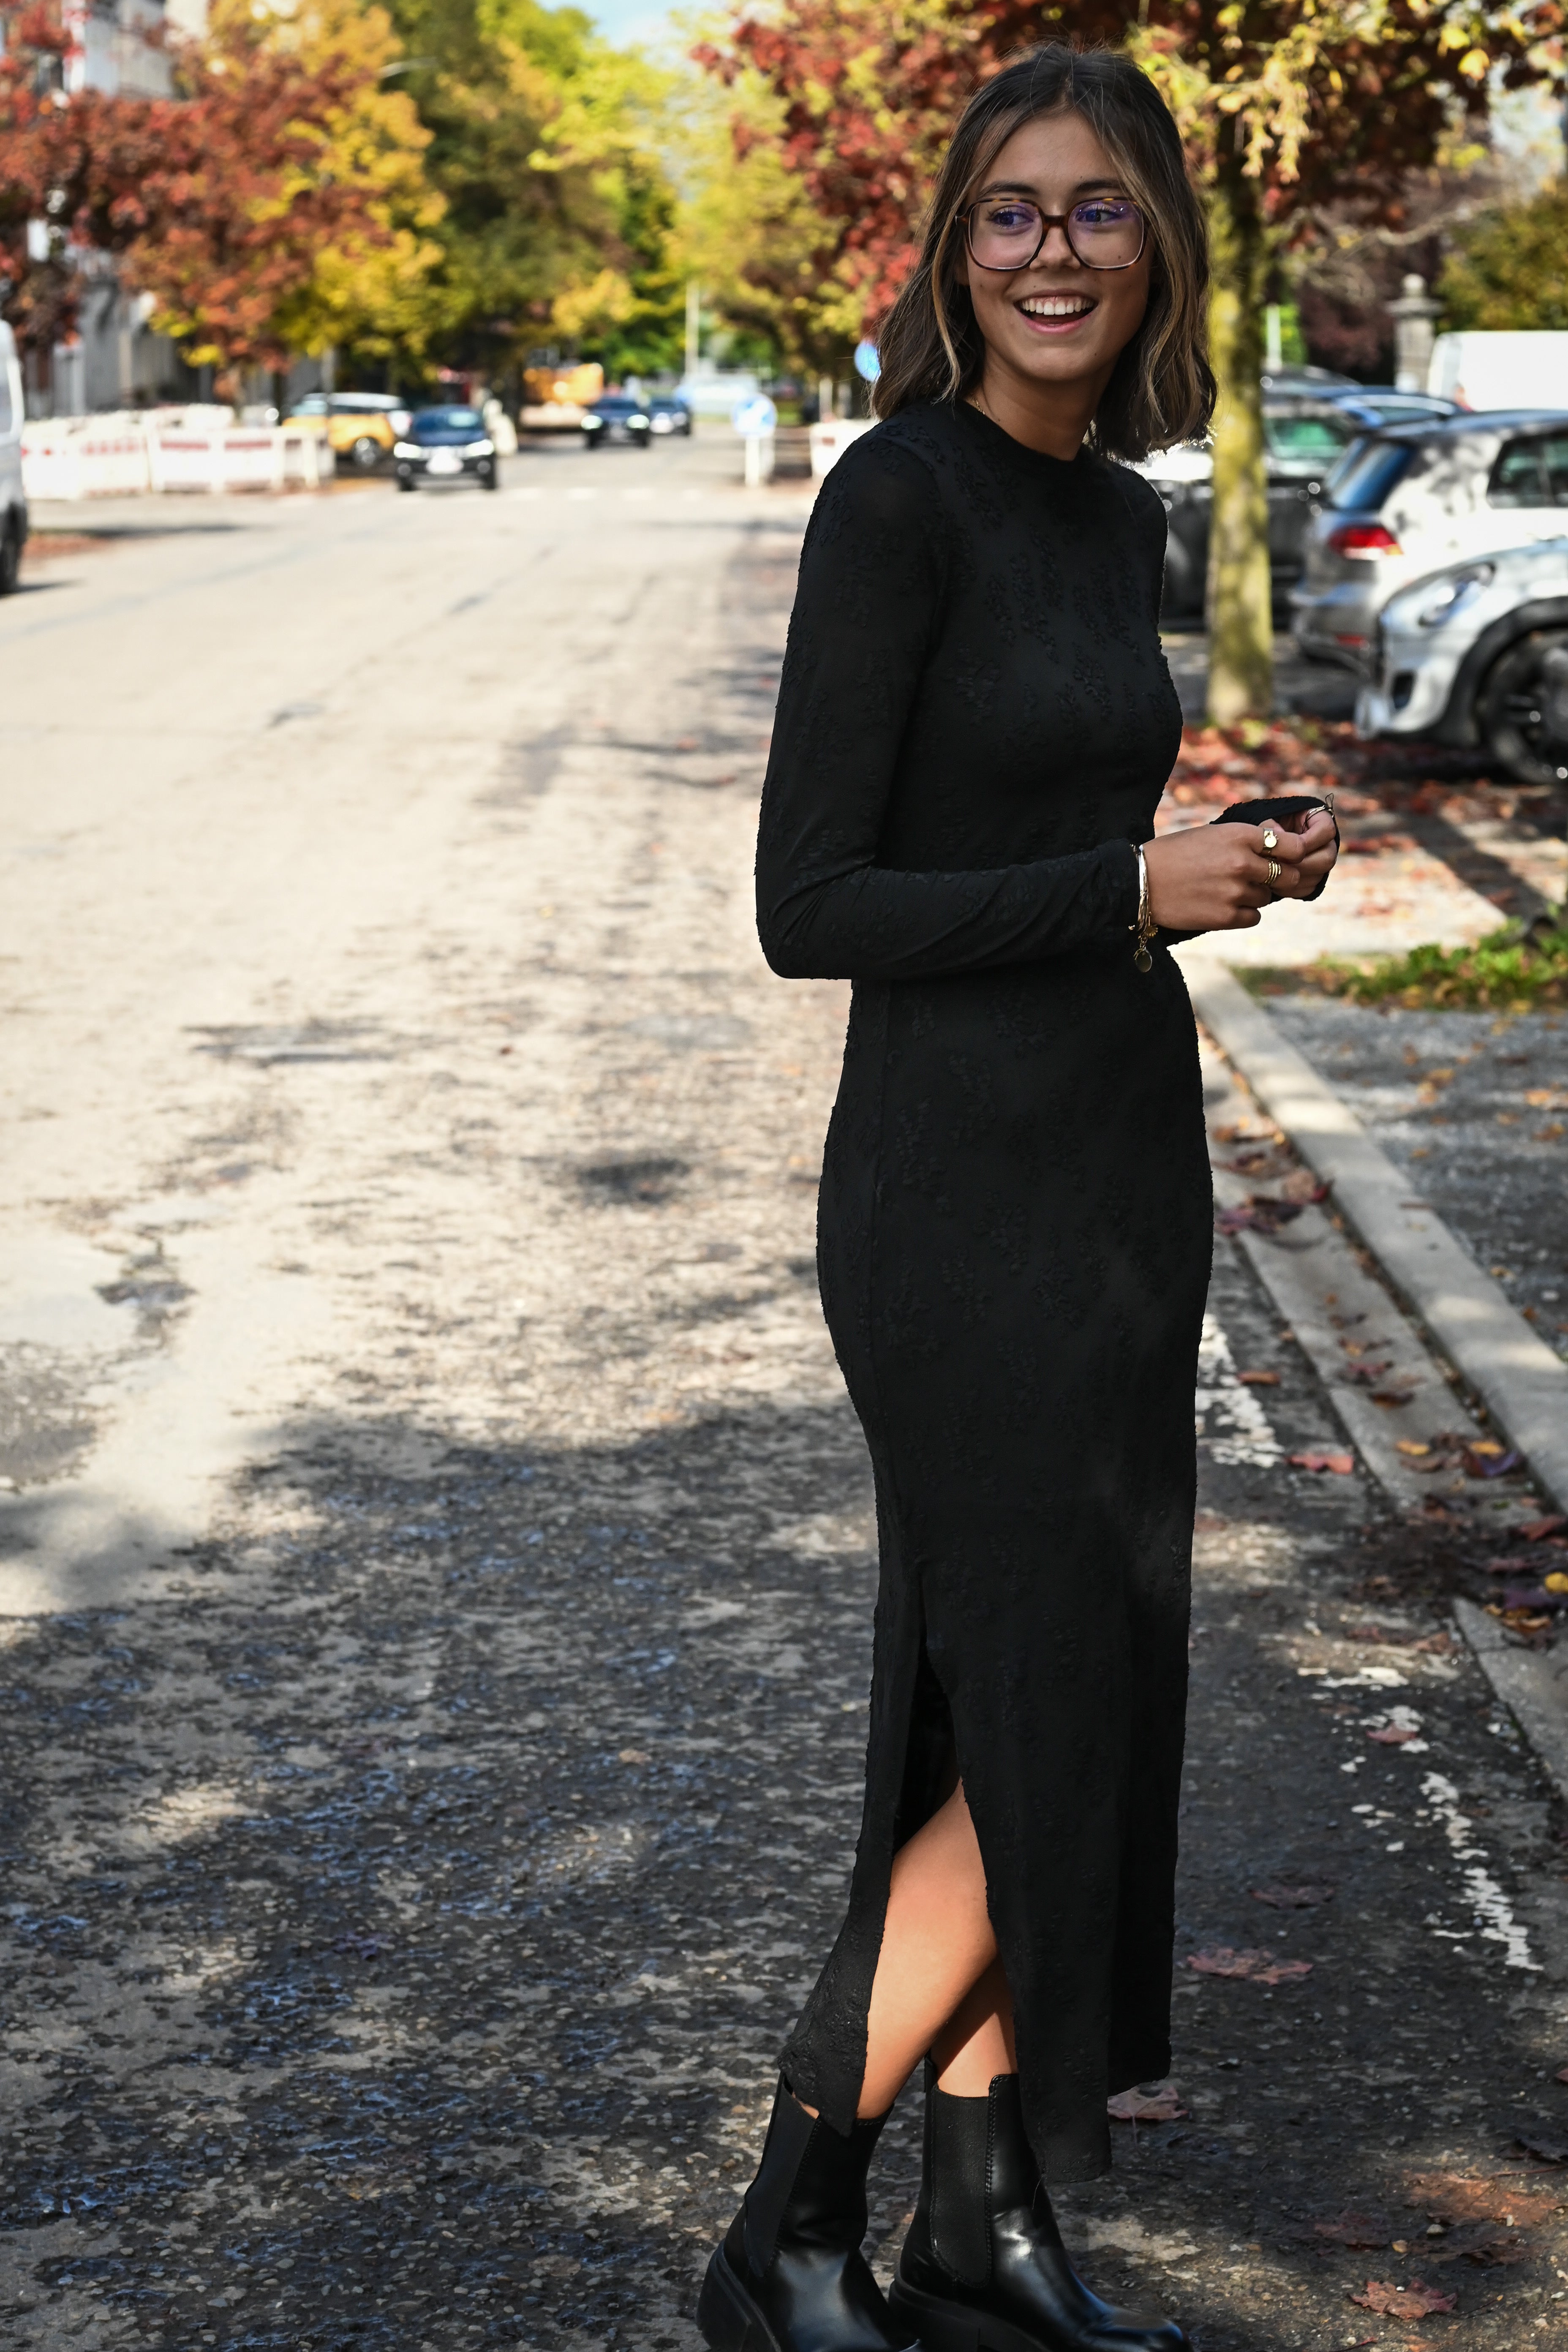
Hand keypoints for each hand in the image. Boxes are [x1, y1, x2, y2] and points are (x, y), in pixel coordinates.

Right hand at [1143, 811, 1338, 934]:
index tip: (1285, 859)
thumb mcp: (1213, 835)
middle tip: (1261, 879)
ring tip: (1225, 890)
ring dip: (1253, 895)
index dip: (1292, 855)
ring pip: (1266, 897)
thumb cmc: (1175, 854)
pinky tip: (1221, 905)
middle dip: (1279, 878)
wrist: (1140, 881)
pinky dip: (1243, 913)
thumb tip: (1281, 851)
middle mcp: (1242, 863)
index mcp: (1240, 836)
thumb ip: (1247, 841)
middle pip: (1286, 875)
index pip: (1292, 847)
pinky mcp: (1226, 917)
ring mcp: (1235, 891)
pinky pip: (1253, 917)